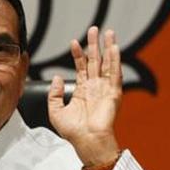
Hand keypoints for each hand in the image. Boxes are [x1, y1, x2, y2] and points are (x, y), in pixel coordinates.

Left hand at [47, 26, 121, 165]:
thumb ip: (54, 94)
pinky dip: (116, 60)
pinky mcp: (113, 93)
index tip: (74, 42)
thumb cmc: (73, 131)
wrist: (86, 141)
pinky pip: (115, 73)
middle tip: (94, 29)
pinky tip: (114, 48)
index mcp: (83, 91)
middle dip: (94, 44)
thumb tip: (57, 78)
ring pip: (107, 63)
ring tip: (108, 32)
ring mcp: (105, 89)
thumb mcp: (55, 110)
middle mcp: (95, 87)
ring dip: (108, 47)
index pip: (81, 67)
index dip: (78, 54)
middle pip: (95, 60)